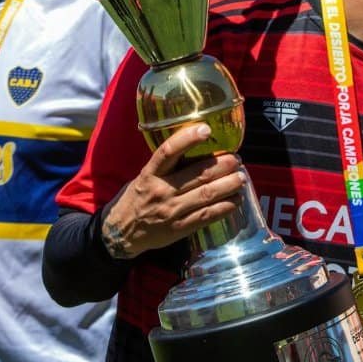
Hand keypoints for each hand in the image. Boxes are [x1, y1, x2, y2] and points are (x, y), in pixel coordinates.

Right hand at [101, 123, 245, 258]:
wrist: (121, 232)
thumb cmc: (137, 198)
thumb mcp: (145, 176)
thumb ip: (168, 167)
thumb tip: (200, 151)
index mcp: (150, 173)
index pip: (168, 151)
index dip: (187, 138)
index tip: (206, 129)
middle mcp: (161, 190)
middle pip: (197, 174)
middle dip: (222, 165)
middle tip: (236, 159)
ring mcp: (171, 211)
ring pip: (206, 195)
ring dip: (229, 185)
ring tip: (241, 178)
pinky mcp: (179, 229)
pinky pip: (207, 216)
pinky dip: (225, 207)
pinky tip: (236, 200)